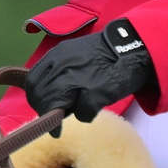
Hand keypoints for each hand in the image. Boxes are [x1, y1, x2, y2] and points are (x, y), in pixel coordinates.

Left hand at [23, 18, 156, 122]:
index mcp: (57, 55)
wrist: (134, 48)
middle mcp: (63, 67)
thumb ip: (59, 69)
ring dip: (59, 116)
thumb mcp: (75, 53)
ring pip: (54, 107)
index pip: (33, 82)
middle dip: (45, 112)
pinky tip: (92, 109)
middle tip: (54, 119)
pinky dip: (85, 116)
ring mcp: (78, 80)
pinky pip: (82, 114)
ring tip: (69, 117)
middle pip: (41, 97)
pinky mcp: (95, 93)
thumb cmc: (105, 53)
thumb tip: (48, 92)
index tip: (42, 106)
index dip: (35, 98)